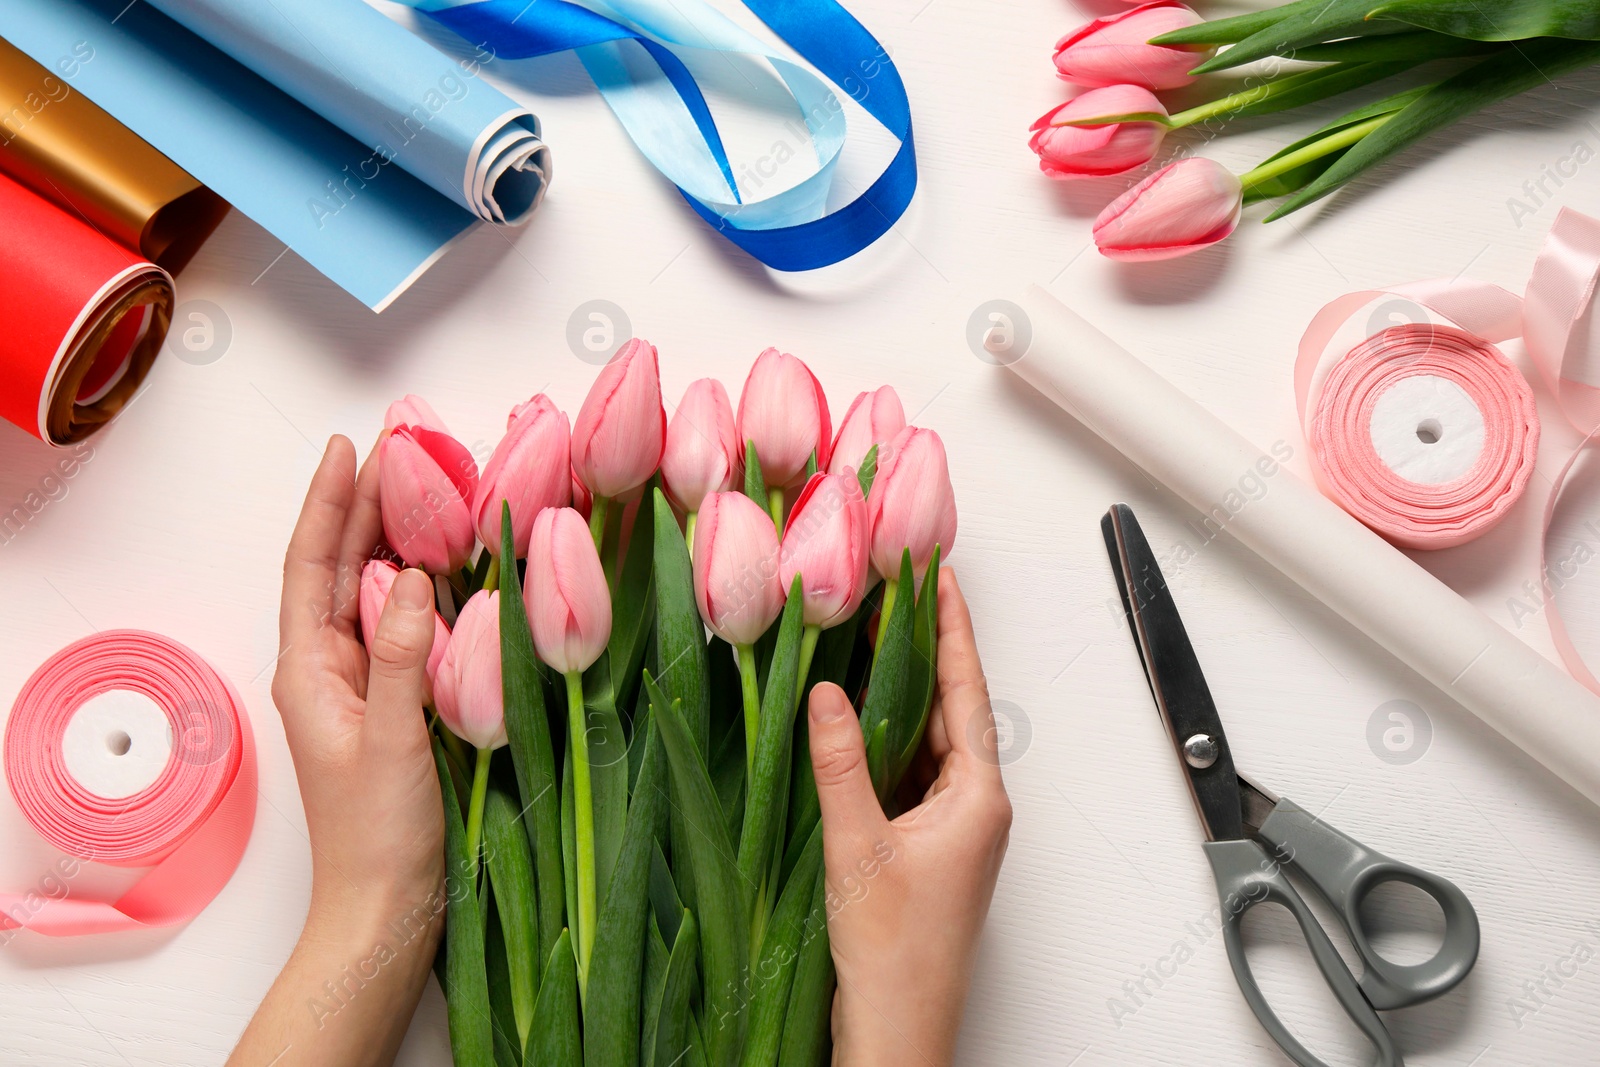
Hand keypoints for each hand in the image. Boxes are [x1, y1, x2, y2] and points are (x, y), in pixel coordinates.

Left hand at [230, 436, 444, 1066]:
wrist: (386, 907)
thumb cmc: (376, 834)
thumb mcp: (391, 737)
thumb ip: (399, 654)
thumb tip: (408, 576)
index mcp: (309, 670)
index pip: (311, 565)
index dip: (328, 503)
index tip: (349, 448)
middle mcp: (329, 668)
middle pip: (339, 567)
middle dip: (365, 505)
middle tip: (402, 447)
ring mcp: (363, 685)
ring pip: (373, 592)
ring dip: (395, 538)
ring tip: (425, 486)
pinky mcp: (397, 703)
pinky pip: (405, 627)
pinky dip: (425, 587)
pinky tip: (452, 566)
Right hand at [807, 568, 1011, 1066]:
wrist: (898, 1029)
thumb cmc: (894, 955)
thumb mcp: (858, 845)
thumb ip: (839, 764)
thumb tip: (827, 695)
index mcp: (978, 799)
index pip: (965, 692)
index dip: (951, 630)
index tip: (941, 579)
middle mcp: (975, 808)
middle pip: (950, 711)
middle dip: (923, 652)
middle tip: (898, 594)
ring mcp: (953, 829)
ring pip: (927, 743)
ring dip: (901, 696)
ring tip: (871, 640)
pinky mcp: (927, 849)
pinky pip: (909, 775)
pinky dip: (885, 742)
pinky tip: (855, 721)